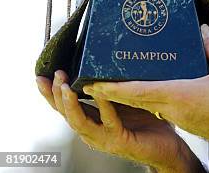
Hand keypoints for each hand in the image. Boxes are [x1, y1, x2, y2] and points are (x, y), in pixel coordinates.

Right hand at [36, 71, 201, 172]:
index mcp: (92, 120)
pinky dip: (104, 108)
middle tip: (54, 75)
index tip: (41, 76)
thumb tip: (108, 61)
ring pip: (80, 122)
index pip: (65, 106)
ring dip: (71, 104)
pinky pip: (109, 123)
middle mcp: (93, 131)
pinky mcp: (119, 142)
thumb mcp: (125, 101)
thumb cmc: (147, 123)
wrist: (167, 148)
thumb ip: (114, 88)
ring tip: (67, 87)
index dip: (51, 93)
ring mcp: (104, 138)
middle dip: (56, 94)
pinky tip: (102, 95)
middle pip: (66, 114)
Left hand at [84, 25, 208, 154]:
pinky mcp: (186, 120)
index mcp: (181, 95)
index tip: (95, 83)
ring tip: (115, 80)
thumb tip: (201, 29)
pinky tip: (148, 88)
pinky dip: (146, 98)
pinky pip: (160, 107)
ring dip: (129, 94)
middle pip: (137, 99)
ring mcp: (180, 117)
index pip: (140, 91)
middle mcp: (175, 108)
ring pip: (148, 104)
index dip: (115, 87)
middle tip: (93, 81)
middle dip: (113, 91)